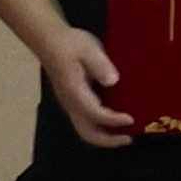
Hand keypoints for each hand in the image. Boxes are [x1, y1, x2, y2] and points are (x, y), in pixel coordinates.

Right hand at [30, 25, 139, 146]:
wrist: (49, 40)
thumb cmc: (69, 43)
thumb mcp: (88, 48)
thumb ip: (101, 65)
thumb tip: (113, 81)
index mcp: (74, 91)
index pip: (95, 114)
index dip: (114, 120)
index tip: (131, 119)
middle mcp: (70, 102)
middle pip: (87, 132)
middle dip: (109, 140)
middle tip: (129, 138)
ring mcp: (70, 103)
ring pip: (85, 130)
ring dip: (106, 136)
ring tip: (126, 134)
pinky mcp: (74, 101)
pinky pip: (86, 121)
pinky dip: (101, 126)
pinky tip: (115, 121)